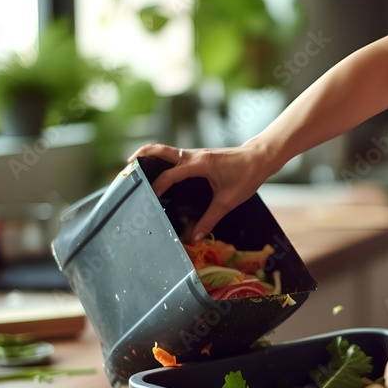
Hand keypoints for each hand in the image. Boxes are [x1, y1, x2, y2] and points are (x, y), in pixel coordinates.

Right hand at [128, 142, 279, 242]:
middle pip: (160, 150)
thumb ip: (210, 219)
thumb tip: (196, 237)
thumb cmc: (247, 176)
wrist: (260, 157)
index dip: (157, 186)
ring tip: (137, 170)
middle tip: (127, 168)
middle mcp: (193, 155)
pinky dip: (163, 162)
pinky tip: (160, 175)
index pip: (170, 174)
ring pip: (166, 151)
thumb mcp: (228, 201)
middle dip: (142, 156)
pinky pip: (175, 156)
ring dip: (150, 157)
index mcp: (199, 164)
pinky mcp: (198, 157)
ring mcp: (195, 154)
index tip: (147, 197)